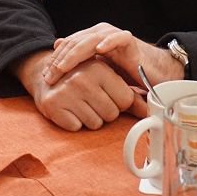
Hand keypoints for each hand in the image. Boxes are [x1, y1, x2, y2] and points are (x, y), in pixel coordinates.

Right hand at [15, 50, 136, 130]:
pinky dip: (73, 122)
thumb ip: (129, 96)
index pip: (125, 100)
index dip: (117, 101)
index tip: (105, 93)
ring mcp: (66, 92)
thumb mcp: (105, 79)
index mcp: (99, 68)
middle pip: (111, 114)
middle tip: (90, 99)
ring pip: (95, 124)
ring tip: (79, 103)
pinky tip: (68, 109)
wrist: (45, 75)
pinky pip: (76, 127)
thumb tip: (151, 112)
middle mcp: (83, 78)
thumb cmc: (82, 79)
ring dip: (89, 118)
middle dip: (104, 111)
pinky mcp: (53, 106)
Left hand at [43, 22, 183, 88]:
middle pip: (74, 42)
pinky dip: (109, 42)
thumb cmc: (124, 72)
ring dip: (75, 54)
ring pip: (90, 40)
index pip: (68, 45)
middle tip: (50, 76)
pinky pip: (118, 38)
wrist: (152, 73)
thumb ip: (79, 60)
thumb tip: (56, 47)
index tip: (46, 77)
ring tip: (64, 67)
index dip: (55, 60)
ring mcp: (113, 36)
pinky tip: (100, 50)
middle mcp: (100, 34)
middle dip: (60, 60)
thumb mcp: (97, 70)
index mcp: (90, 39)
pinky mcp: (129, 41)